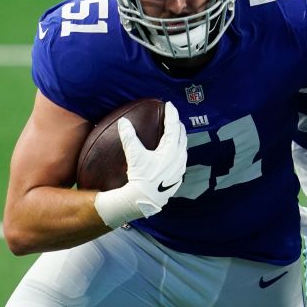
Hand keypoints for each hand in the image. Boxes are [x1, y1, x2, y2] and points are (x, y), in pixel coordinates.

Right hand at [94, 102, 187, 226]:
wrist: (144, 200)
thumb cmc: (140, 177)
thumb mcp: (134, 155)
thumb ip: (129, 137)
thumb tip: (124, 122)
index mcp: (171, 150)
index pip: (173, 127)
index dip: (171, 114)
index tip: (169, 105)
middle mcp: (179, 158)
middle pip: (181, 136)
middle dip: (177, 125)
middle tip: (173, 117)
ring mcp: (180, 169)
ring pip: (183, 149)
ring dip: (179, 139)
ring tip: (175, 133)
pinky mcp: (177, 178)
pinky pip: (181, 161)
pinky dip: (178, 152)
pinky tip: (173, 154)